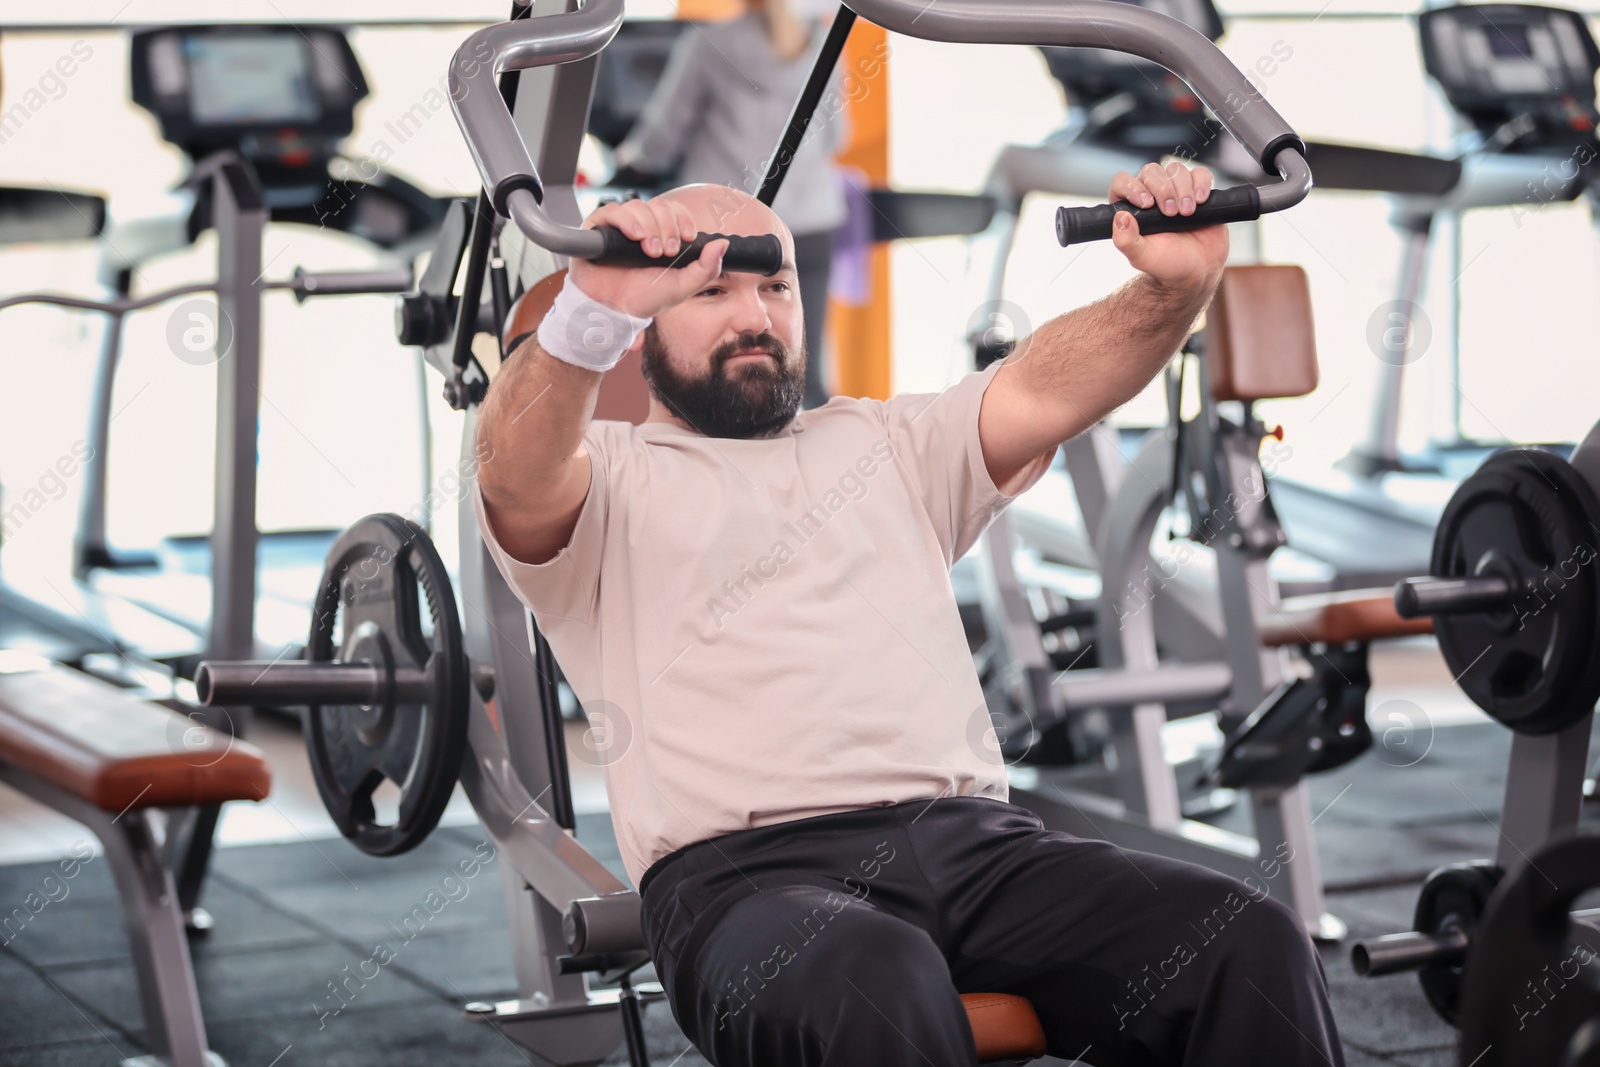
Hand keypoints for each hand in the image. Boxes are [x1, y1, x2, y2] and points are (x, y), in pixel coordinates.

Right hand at [567, 197, 727, 319]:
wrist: (614, 311)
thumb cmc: (645, 299)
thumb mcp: (683, 286)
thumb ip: (706, 268)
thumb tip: (723, 243)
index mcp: (662, 236)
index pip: (675, 211)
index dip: (683, 219)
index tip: (686, 238)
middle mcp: (642, 228)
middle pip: (659, 205)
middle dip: (667, 227)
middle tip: (665, 252)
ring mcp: (620, 227)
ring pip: (639, 206)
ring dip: (649, 227)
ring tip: (648, 251)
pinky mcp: (599, 228)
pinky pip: (613, 210)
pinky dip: (627, 220)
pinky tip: (635, 236)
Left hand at [1108, 161, 1227, 290]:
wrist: (1197, 270)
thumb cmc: (1167, 264)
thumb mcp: (1142, 257)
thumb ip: (1126, 241)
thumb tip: (1120, 218)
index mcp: (1131, 208)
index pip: (1122, 182)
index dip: (1132, 187)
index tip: (1147, 204)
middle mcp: (1151, 195)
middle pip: (1151, 171)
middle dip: (1163, 190)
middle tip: (1172, 213)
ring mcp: (1175, 190)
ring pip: (1175, 170)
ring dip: (1183, 189)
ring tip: (1187, 213)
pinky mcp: (1197, 190)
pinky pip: (1199, 173)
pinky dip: (1201, 183)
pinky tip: (1201, 201)